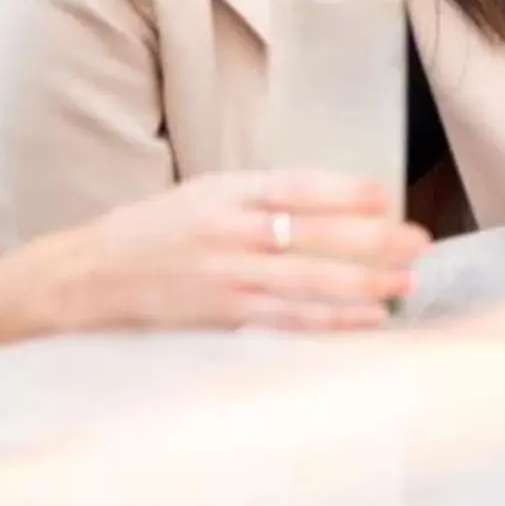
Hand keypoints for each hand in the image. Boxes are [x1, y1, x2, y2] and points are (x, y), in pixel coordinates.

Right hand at [33, 171, 431, 336]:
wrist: (86, 276)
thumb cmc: (154, 230)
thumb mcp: (204, 193)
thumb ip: (261, 196)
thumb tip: (335, 201)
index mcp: (225, 192)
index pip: (294, 186)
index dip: (343, 190)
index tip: (384, 195)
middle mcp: (228, 231)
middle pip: (311, 234)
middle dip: (371, 238)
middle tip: (418, 240)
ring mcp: (225, 276)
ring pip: (307, 280)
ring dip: (363, 282)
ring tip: (406, 281)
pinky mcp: (221, 314)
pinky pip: (287, 318)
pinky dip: (331, 319)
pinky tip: (367, 319)